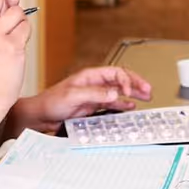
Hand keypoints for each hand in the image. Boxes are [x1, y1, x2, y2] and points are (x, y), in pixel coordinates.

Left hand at [10, 66, 151, 132]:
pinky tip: (131, 107)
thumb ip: (94, 94)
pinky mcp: (92, 106)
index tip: (130, 92)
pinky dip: (123, 105)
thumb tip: (114, 93)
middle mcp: (94, 83)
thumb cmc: (50, 101)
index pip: (115, 73)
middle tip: (148, 90)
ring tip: (145, 97)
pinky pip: (112, 103)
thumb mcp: (73, 96)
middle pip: (121, 79)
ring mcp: (94, 95)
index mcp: (90, 76)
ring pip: (119, 91)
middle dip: (136, 83)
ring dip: (133, 94)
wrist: (40, 115)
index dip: (126, 80)